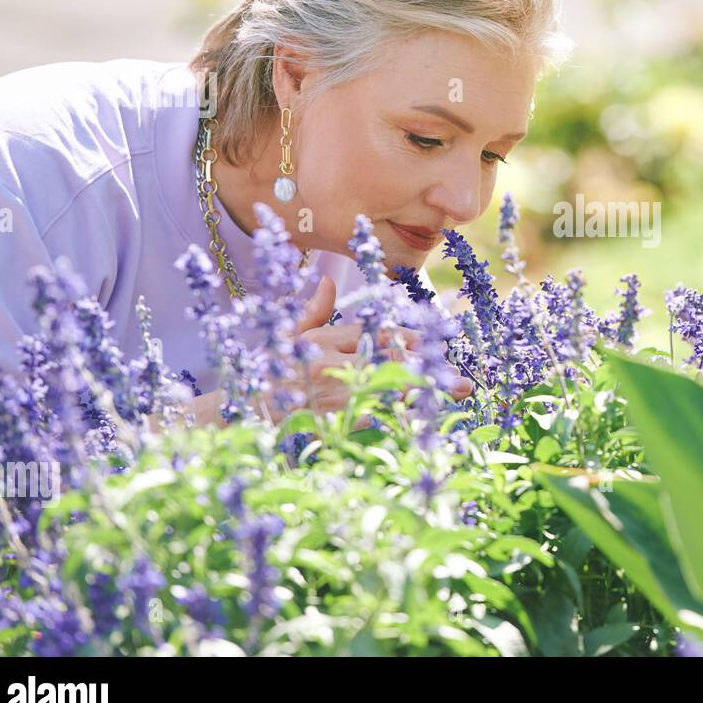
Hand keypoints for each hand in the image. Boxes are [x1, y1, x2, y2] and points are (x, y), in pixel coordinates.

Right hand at [280, 276, 472, 417]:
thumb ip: (314, 309)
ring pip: (391, 390)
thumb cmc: (269, 370)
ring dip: (426, 392)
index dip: (412, 337)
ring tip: (456, 394)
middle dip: (429, 367)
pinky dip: (402, 419)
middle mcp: (332, 363)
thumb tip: (329, 280)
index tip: (435, 341)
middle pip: (393, 361)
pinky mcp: (332, 423)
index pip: (378, 332)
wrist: (243, 410)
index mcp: (325, 338)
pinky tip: (426, 421)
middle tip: (459, 376)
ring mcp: (333, 394)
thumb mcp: (288, 334)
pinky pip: (376, 419)